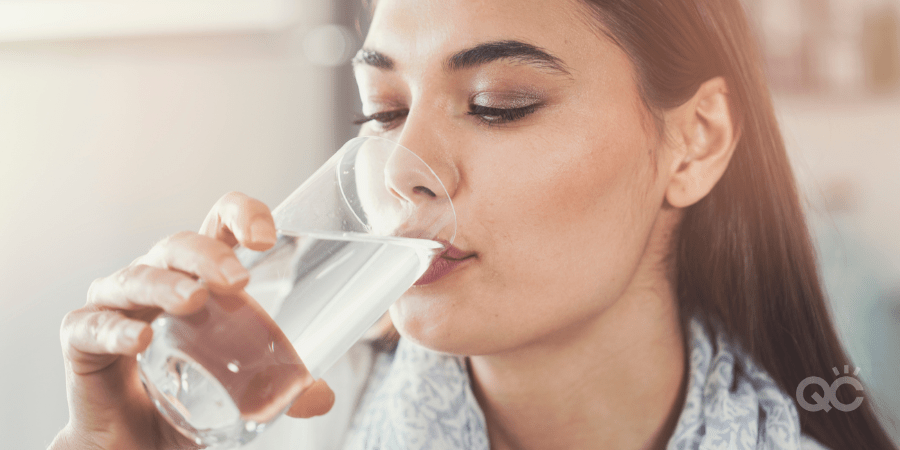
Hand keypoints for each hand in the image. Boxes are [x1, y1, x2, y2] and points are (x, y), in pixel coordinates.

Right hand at [51, 192, 334, 449]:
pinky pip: (92, 326)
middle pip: (178, 246)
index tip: (266, 235)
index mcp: (199, 278)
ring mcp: (117, 306)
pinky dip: (116, 329)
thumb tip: (320, 397)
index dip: (241, 215)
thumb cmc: (190, 402)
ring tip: (193, 300)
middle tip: (237, 280)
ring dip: (166, 284)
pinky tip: (141, 339)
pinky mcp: (82, 340)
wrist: (138, 447)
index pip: (218, 226)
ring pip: (136, 278)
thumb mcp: (244, 394)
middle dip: (207, 255)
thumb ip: (281, 389)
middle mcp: (157, 280)